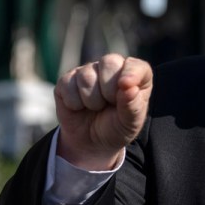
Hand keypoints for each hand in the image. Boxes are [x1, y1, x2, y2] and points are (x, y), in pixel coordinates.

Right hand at [54, 54, 152, 170]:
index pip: (136, 66)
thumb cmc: (116, 129)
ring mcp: (89, 71)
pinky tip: (79, 107)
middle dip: (109, 89)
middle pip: (109, 62)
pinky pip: (67, 83)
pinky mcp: (68, 79)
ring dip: (91, 99)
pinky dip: (74, 102)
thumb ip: (132, 106)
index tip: (125, 85)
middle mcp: (113, 68)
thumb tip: (130, 87)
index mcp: (135, 77)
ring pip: (87, 75)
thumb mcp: (129, 124)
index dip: (132, 73)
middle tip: (109, 104)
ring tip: (95, 107)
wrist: (90, 142)